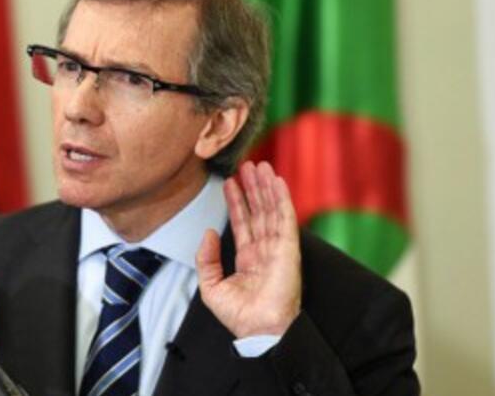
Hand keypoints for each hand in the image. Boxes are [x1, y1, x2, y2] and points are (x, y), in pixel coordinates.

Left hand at [196, 161, 301, 337]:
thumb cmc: (239, 315)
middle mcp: (264, 250)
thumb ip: (206, 258)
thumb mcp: (210, 286)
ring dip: (266, 187)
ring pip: (271, 209)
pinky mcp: (289, 248)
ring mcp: (277, 247)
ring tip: (259, 166)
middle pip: (258, 211)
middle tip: (246, 165)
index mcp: (248, 258)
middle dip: (252, 188)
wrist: (258, 329)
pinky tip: (277, 181)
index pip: (242, 223)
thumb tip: (208, 232)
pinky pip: (285, 218)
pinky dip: (282, 198)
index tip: (230, 182)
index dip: (236, 202)